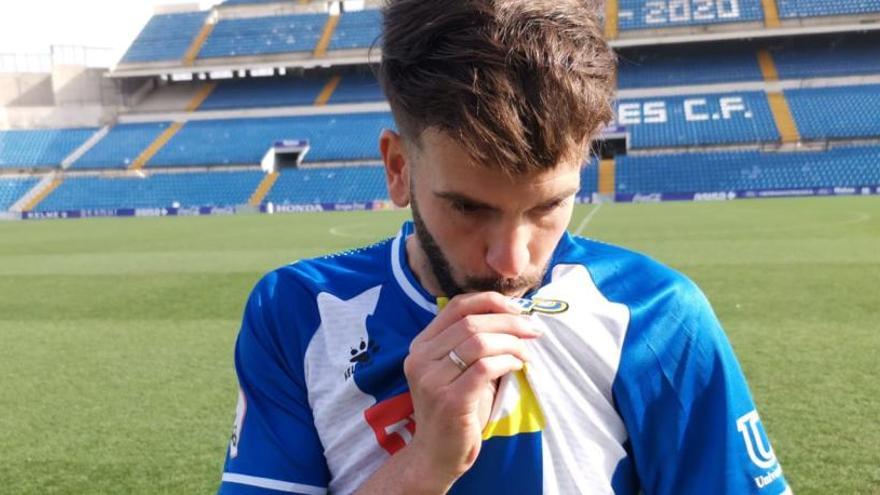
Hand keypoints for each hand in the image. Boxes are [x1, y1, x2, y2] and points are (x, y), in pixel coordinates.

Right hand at [401, 292, 542, 490]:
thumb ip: (473, 343)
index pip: (456, 306)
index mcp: (421, 345)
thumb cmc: (455, 410)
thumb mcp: (457, 370)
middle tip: (533, 330)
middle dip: (509, 322)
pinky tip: (517, 367)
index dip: (490, 301)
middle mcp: (420, 359)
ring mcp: (432, 380)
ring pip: (480, 343)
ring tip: (526, 354)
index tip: (518, 309)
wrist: (436, 455)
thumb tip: (515, 316)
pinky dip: (507, 362)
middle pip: (471, 323)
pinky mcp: (449, 400)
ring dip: (512, 344)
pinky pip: (485, 368)